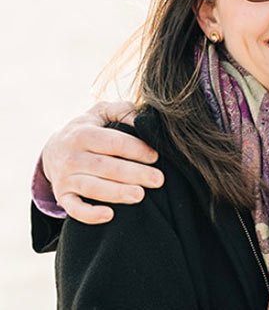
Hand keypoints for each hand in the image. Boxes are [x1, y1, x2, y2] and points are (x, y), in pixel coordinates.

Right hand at [42, 101, 163, 223]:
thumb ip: (122, 110)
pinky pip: (74, 209)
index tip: (156, 156)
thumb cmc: (88, 129)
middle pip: (106, 166)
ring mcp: (65, 177)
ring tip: (140, 195)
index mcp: (83, 133)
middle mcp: (72, 156)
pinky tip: (109, 215)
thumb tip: (142, 120)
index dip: (137, 149)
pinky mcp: (62, 196)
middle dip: (134, 174)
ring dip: (117, 193)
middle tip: (158, 180)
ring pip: (92, 187)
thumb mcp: (101, 112)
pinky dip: (90, 214)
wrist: (53, 149)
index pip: (114, 142)